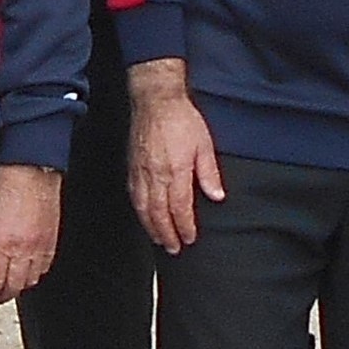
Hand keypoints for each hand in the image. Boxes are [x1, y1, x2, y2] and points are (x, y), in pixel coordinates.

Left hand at [0, 163, 62, 303]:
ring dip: (21, 285)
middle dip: (3, 294)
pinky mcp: (52, 237)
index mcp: (0, 244)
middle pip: (14, 286)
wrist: (31, 164)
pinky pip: (46, 265)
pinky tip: (31, 271)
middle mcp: (22, 249)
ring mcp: (40, 244)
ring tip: (12, 286)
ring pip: (32, 279)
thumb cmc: (3, 181)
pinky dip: (37, 272)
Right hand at [127, 60, 223, 251]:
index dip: (184, 227)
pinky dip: (139, 211)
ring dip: (151, 227)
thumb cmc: (181, 119)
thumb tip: (217, 196)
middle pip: (159, 214)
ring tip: (158, 240)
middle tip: (173, 249)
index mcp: (176, 171)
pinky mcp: (132, 166)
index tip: (189, 238)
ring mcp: (140, 172)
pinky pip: (133, 195)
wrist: (155, 100)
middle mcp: (155, 175)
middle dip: (166, 234)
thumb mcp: (204, 144)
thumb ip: (209, 173)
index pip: (180, 208)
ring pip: (143, 208)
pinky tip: (143, 216)